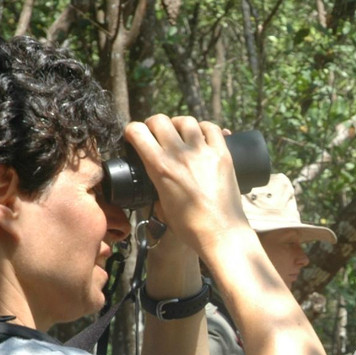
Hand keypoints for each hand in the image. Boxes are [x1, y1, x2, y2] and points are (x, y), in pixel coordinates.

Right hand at [123, 115, 249, 256]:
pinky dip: (205, 128)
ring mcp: (203, 153)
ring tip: (180, 135)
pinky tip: (202, 137)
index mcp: (160, 167)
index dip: (133, 131)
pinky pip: (212, 128)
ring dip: (179, 125)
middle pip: (160, 120)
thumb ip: (156, 184)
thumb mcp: (162, 204)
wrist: (221, 234)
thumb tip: (155, 175)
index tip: (136, 137)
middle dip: (154, 125)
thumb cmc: (190, 227)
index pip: (137, 131)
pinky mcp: (223, 155)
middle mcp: (180, 155)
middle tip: (158, 135)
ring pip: (186, 121)